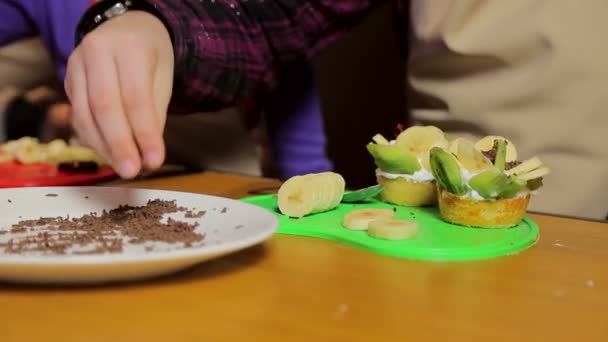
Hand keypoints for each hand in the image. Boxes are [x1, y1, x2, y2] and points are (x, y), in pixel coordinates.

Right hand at [64, 11, 173, 177]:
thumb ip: (154, 114)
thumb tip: (148, 155)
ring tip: (123, 168)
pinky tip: (109, 154)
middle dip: (118, 144)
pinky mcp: (66, 80)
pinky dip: (93, 140)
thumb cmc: (150, 56)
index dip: (144, 133)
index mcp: (129, 46)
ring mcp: (75, 64)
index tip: (155, 161)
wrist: (126, 28)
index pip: (135, 97)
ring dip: (103, 147)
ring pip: (84, 114)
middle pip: (104, 106)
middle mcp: (96, 51)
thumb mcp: (163, 79)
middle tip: (132, 171)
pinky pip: (77, 116)